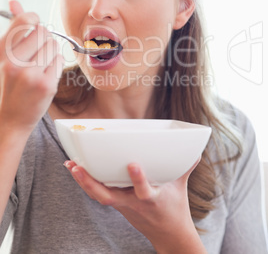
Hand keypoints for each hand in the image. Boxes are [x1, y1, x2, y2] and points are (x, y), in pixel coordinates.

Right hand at [0, 0, 63, 136]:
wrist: (8, 120)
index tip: (34, 24)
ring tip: (38, 66)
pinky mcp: (46, 85)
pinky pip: (59, 60)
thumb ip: (12, 30)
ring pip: (53, 46)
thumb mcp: (2, 56)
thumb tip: (15, 1)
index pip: (23, 21)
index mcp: (1, 53)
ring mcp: (31, 74)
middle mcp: (14, 62)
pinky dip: (54, 65)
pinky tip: (44, 75)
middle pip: (43, 32)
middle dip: (43, 38)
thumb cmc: (6, 86)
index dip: (32, 19)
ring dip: (49, 53)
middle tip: (36, 51)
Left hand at [64, 159, 205, 252]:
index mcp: (152, 200)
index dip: (138, 180)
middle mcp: (133, 204)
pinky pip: (99, 195)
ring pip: (99, 196)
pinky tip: (77, 170)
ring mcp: (123, 206)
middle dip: (90, 183)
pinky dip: (87, 183)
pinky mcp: (118, 205)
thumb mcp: (181, 186)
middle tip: (77, 166)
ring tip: (70, 164)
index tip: (133, 164)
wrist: (169, 236)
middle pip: (107, 197)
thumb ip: (185, 166)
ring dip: (83, 181)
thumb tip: (195, 148)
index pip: (143, 191)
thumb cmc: (175, 208)